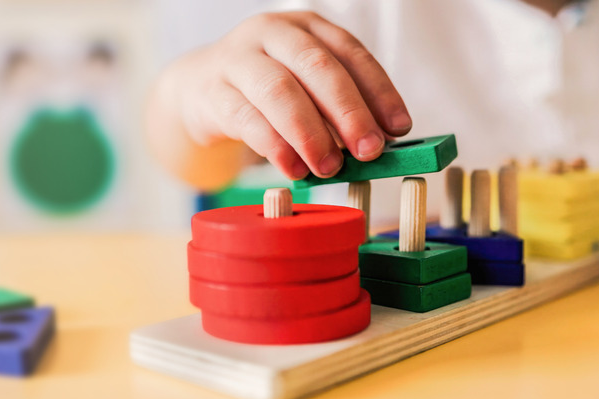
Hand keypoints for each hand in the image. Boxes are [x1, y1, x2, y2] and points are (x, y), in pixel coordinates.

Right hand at [176, 11, 411, 179]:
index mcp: (306, 28)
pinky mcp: (213, 92)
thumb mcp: (307, 88)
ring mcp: (238, 59)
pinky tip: (295, 169)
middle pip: (317, 67)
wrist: (200, 89)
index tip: (399, 127)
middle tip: (369, 151)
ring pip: (279, 91)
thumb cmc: (267, 91)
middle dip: (349, 112)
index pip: (350, 52)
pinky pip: (247, 119)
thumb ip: (339, 110)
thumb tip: (379, 145)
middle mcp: (272, 34)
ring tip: (331, 167)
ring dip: (311, 133)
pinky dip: (276, 147)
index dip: (379, 91)